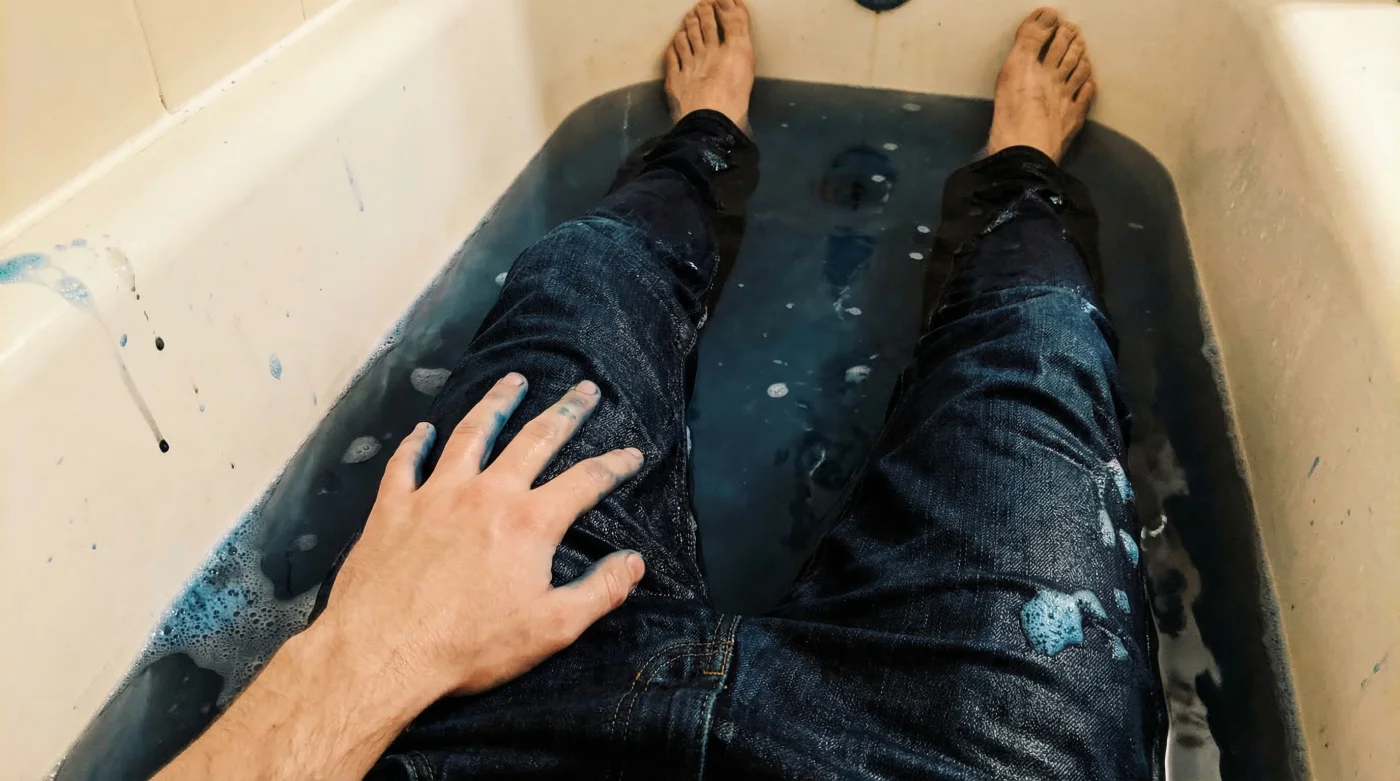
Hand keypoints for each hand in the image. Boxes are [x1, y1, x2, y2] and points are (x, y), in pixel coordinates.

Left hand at [319, 373, 646, 699]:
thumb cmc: (471, 646)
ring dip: (496, 404)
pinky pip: (406, 462)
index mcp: (530, 522)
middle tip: (585, 389)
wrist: (383, 652)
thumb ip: (599, 591)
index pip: (585, 482)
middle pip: (535, 439)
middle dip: (566, 412)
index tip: (634, 453)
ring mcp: (436, 494)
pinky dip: (416, 442)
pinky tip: (423, 429)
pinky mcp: (394, 507)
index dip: (615, 465)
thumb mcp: (552, 628)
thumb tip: (635, 562)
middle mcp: (487, 494)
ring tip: (512, 381)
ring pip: (472, 433)